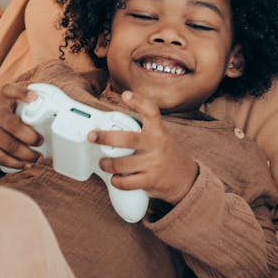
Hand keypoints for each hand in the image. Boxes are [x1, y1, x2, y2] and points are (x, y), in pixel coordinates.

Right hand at [0, 83, 41, 168]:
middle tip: (41, 141)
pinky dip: (17, 163)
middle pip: (13, 125)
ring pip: (9, 145)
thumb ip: (30, 103)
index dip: (22, 93)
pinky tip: (27, 164)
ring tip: (38, 158)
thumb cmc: (7, 114)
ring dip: (28, 154)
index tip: (34, 98)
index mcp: (3, 99)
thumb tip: (58, 110)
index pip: (9, 90)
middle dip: (31, 137)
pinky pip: (2, 158)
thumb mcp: (14, 103)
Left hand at [88, 91, 197, 205]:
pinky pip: (126, 183)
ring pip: (121, 164)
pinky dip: (116, 181)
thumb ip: (140, 131)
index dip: (139, 102)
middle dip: (105, 137)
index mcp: (158, 131)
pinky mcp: (150, 181)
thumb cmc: (165, 154)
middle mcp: (157, 145)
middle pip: (128, 139)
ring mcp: (153, 164)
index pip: (151, 112)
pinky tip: (115, 178)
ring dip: (107, 164)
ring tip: (103, 162)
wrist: (186, 178)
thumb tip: (108, 127)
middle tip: (92, 136)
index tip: (126, 95)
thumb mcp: (159, 137)